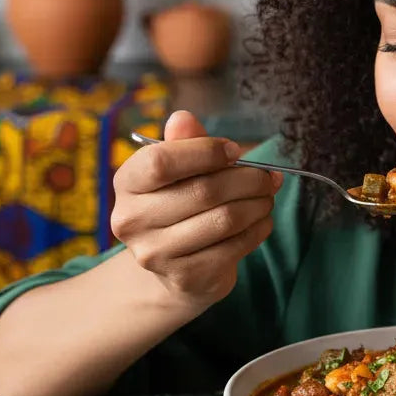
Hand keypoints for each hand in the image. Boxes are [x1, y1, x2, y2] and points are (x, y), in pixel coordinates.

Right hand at [111, 110, 281, 309]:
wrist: (174, 269)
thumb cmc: (181, 205)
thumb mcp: (179, 172)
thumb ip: (184, 144)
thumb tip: (183, 118)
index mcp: (127, 183)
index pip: (161, 161)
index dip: (206, 151)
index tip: (235, 151)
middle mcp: (132, 220)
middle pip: (204, 191)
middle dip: (248, 180)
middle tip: (269, 177)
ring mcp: (156, 253)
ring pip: (225, 219)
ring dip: (258, 204)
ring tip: (267, 197)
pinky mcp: (185, 277)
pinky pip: (235, 246)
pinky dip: (258, 229)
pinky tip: (262, 221)